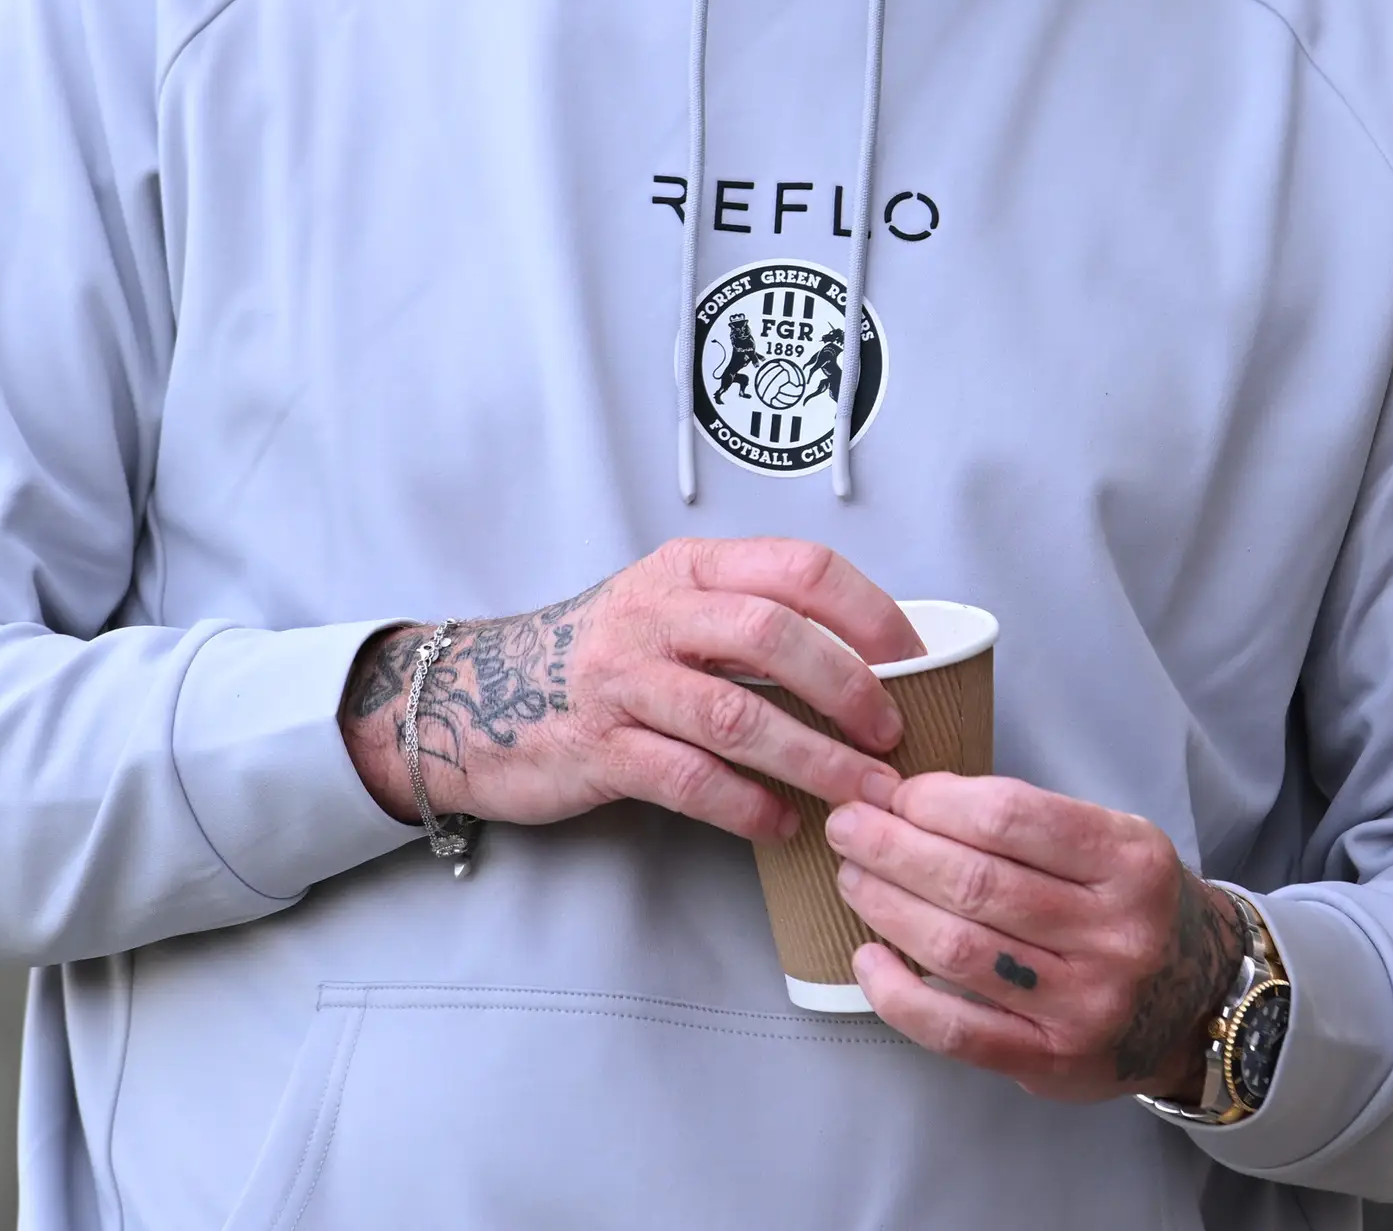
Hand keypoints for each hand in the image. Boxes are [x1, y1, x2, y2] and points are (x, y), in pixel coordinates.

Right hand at [338, 539, 922, 842]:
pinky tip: (782, 825)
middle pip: (775, 633)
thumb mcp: (671, 609)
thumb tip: (870, 662)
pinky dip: (745, 805)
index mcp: (690, 569)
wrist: (476, 698)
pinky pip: (687, 778)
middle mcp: (657, 612)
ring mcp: (623, 679)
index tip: (917, 664)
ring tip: (861, 796)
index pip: (801, 567)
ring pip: (736, 713)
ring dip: (813, 759)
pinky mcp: (597, 746)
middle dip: (850, 688)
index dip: (871, 614)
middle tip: (894, 738)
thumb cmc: (601, 659)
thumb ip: (750, 618)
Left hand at [823, 775, 1245, 1103]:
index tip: (896, 793)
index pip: (1010, 816)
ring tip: (853, 877)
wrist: (1200, 1003)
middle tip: (848, 826)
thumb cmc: (1137, 907)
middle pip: (975, 882)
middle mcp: (1114, 935)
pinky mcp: (1051, 1062)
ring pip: (957, 949)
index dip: (936, 801)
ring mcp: (1084, 1006)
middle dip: (893, 847)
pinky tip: (868, 958)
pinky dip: (898, 993)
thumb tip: (912, 801)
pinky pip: (955, 1030)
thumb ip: (1031, 823)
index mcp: (1130, 862)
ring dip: (887, 906)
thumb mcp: (1116, 842)